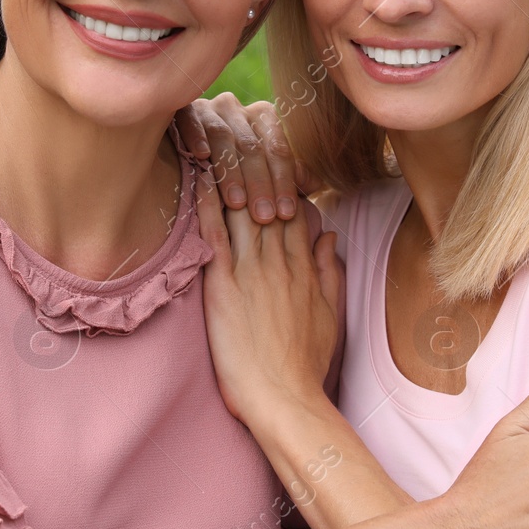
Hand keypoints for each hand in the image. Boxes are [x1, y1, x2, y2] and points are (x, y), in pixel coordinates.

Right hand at [177, 92, 318, 223]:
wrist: (187, 154)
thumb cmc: (234, 170)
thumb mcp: (264, 172)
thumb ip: (289, 176)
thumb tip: (313, 184)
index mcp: (263, 117)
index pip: (278, 150)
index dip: (284, 183)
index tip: (286, 213)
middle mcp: (237, 109)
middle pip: (252, 146)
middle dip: (259, 183)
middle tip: (264, 216)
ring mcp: (208, 108)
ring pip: (223, 136)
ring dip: (230, 171)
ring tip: (236, 202)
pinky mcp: (181, 110)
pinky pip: (189, 119)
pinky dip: (196, 135)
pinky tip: (201, 156)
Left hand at [195, 164, 341, 424]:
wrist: (283, 399)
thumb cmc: (304, 365)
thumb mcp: (330, 314)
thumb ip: (331, 272)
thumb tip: (329, 235)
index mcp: (304, 266)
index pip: (291, 207)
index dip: (277, 177)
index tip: (263, 152)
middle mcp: (279, 261)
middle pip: (266, 197)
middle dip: (252, 163)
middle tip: (236, 130)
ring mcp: (252, 271)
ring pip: (241, 208)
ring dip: (228, 173)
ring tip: (214, 140)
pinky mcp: (225, 287)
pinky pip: (214, 235)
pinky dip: (206, 205)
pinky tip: (197, 177)